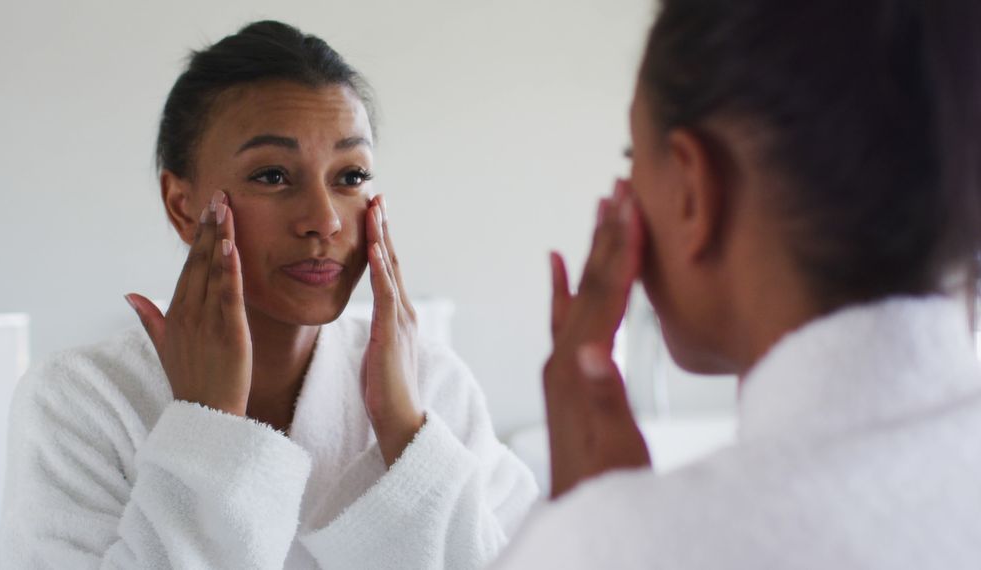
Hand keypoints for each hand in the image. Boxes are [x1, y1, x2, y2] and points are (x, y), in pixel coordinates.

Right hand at [125, 190, 252, 415]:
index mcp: (175, 314)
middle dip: (208, 227)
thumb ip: (150, 318)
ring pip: (213, 272)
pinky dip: (229, 269)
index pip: (188, 268)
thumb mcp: (165, 347)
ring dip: (220, 237)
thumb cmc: (191, 382)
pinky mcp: (228, 333)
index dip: (198, 238)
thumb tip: (130, 295)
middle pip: (198, 262)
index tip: (207, 211)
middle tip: (218, 195)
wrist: (205, 418)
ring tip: (225, 208)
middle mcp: (187, 314)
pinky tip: (231, 245)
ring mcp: (207, 322)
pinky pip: (228, 295)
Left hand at [361, 194, 425, 466]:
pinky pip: (386, 295)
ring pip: (391, 270)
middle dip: (384, 228)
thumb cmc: (386, 393)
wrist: (401, 421)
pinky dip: (381, 269)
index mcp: (400, 317)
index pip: (389, 270)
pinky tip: (375, 248)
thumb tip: (373, 321)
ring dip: (383, 237)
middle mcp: (404, 313)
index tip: (374, 213)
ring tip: (376, 209)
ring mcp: (400, 322)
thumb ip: (378, 332)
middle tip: (376, 196)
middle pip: (393, 261)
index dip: (382, 240)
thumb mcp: (379, 353)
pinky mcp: (391, 334)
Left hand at [544, 179, 650, 498]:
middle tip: (618, 184)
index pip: (603, 295)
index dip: (621, 248)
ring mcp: (563, 366)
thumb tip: (596, 352)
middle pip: (589, 283)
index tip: (631, 201)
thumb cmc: (605, 487)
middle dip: (606, 234)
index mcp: (579, 368)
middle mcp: (565, 359)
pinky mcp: (568, 375)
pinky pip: (563, 319)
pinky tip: (557, 266)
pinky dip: (563, 289)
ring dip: (593, 251)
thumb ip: (605, 397)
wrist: (578, 516)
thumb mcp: (614, 447)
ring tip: (602, 208)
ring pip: (578, 294)